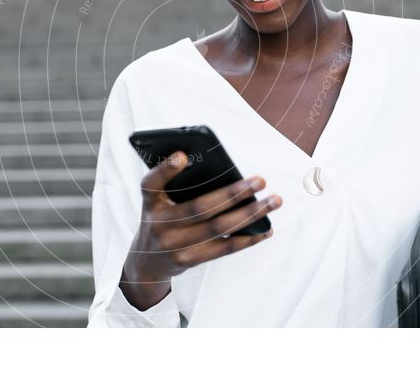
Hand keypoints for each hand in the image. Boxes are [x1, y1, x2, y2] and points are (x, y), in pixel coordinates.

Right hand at [119, 150, 281, 309]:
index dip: (166, 169)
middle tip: (260, 180)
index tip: (183, 155)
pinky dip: (247, 238)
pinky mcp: (188, 260)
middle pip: (200, 207)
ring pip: (218, 228)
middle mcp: (158, 223)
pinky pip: (224, 249)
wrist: (146, 262)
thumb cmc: (161, 219)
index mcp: (150, 201)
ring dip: (250, 214)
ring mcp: (173, 245)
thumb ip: (177, 183)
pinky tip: (265, 229)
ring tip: (273, 201)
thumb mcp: (158, 200)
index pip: (152, 182)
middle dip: (234, 193)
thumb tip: (222, 170)